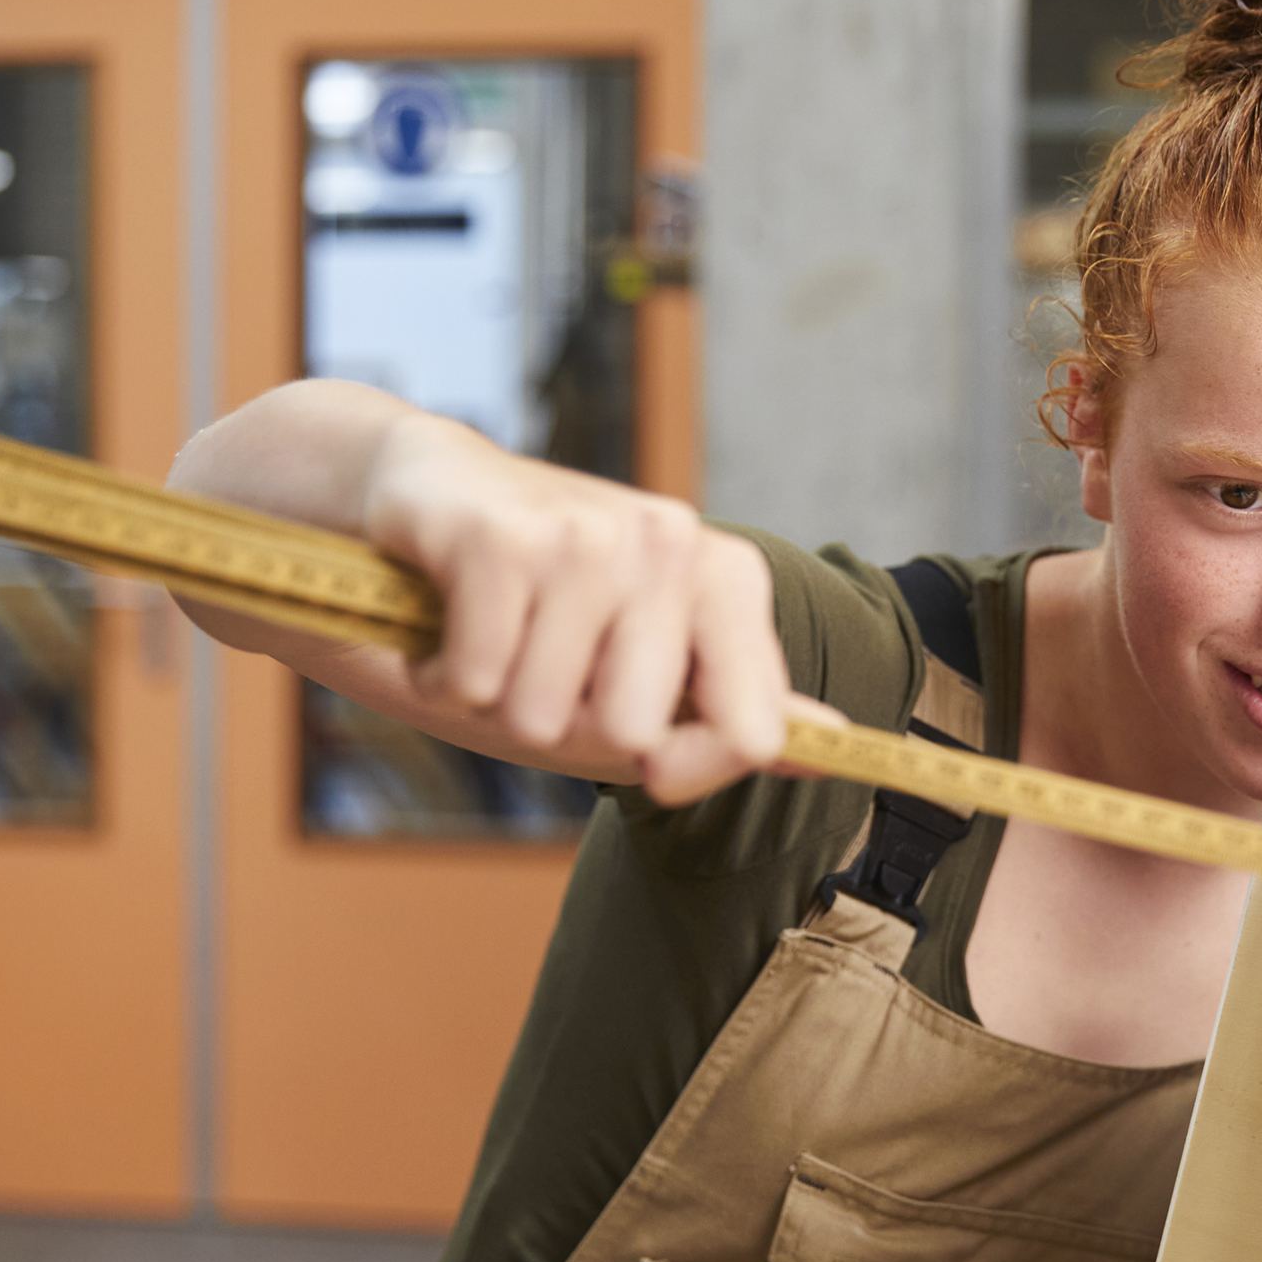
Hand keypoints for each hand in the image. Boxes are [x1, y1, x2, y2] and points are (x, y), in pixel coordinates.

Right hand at [362, 414, 794, 803]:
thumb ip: (737, 703)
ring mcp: (589, 538)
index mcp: (727, 579)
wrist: (428, 487)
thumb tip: (833, 746)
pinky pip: (474, 683)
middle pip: (632, 735)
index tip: (646, 764)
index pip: (753, 734)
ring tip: (492, 643)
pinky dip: (438, 680)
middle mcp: (673, 546)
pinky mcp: (503, 540)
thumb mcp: (649, 657)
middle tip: (540, 668)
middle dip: (565, 729)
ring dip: (492, 704)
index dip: (690, 774)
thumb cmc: (542, 598)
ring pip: (540, 716)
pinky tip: (444, 629)